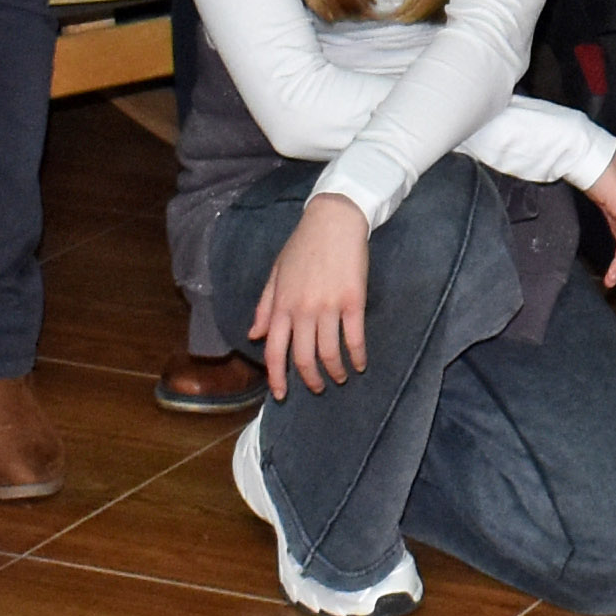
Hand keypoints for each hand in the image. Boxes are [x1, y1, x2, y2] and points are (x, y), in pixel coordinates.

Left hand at [248, 193, 377, 391]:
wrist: (333, 221)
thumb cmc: (302, 245)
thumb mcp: (276, 273)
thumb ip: (265, 307)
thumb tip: (254, 335)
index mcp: (282, 305)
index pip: (275, 351)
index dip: (276, 377)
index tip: (281, 395)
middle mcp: (303, 310)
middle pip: (303, 358)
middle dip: (309, 380)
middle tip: (317, 387)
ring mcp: (329, 306)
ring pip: (329, 353)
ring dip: (335, 372)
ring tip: (340, 377)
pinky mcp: (353, 301)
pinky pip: (354, 338)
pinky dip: (357, 356)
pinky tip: (360, 364)